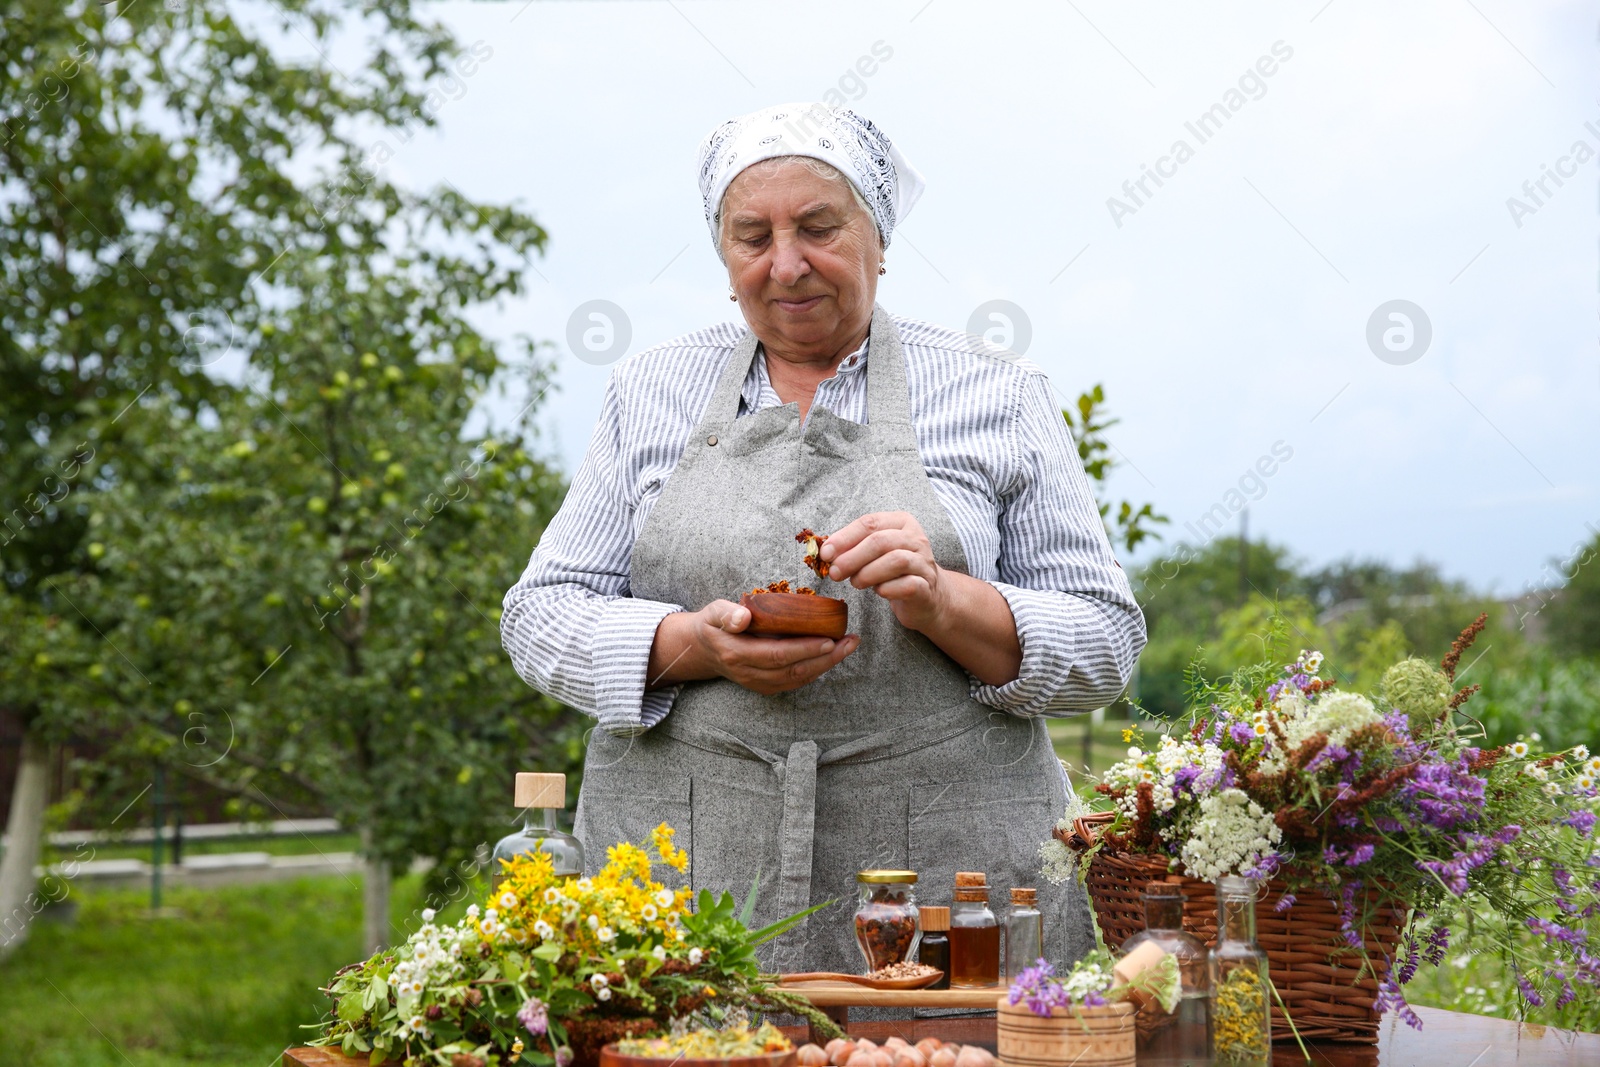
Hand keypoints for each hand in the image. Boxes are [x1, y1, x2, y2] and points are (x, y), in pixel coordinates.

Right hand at [649, 600, 858, 695]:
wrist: (704, 650)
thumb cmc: (714, 625)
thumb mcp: (713, 612)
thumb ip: (727, 614)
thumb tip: (743, 617)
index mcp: (737, 654)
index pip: (777, 654)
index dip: (805, 649)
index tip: (830, 639)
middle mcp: (749, 674)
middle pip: (794, 670)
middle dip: (826, 658)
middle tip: (851, 641)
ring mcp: (758, 684)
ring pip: (798, 678)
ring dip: (827, 665)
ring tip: (849, 646)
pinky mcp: (766, 687)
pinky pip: (796, 681)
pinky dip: (817, 669)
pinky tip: (833, 655)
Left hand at [819, 511, 1022, 685]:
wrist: (927, 597)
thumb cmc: (893, 572)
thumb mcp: (873, 553)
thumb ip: (853, 547)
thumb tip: (825, 551)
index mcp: (901, 522)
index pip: (869, 522)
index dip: (844, 538)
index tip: (825, 553)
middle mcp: (916, 538)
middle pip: (880, 541)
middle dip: (852, 557)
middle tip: (835, 573)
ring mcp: (924, 562)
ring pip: (895, 561)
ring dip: (868, 573)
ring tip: (855, 583)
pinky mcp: (927, 586)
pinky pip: (907, 585)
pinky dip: (887, 589)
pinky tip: (878, 592)